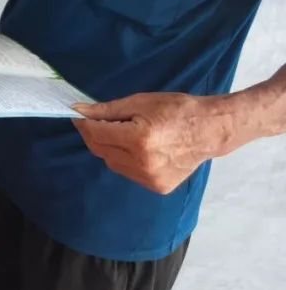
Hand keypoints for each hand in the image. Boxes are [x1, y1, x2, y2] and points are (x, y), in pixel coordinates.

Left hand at [72, 93, 234, 194]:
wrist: (210, 130)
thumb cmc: (176, 110)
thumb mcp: (139, 102)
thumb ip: (107, 110)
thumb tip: (79, 110)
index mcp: (139, 139)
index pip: (96, 133)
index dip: (84, 123)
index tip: (79, 114)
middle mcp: (143, 163)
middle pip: (100, 150)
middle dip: (94, 134)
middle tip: (98, 121)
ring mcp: (151, 178)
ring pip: (111, 163)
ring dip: (109, 148)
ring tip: (125, 133)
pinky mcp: (157, 187)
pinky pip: (128, 172)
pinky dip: (125, 159)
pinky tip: (138, 148)